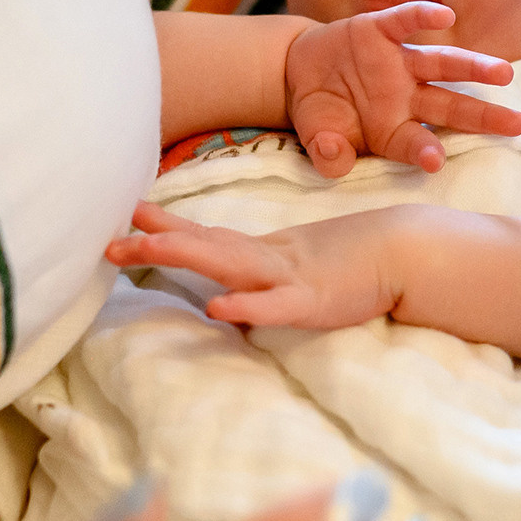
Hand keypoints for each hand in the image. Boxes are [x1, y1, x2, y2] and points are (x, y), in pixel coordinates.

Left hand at [108, 201, 397, 330]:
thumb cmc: (356, 262)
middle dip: (158, 242)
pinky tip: (219, 308)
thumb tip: (230, 295)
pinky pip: (274, 306)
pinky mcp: (312, 303)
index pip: (209, 235)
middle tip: (112, 239)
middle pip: (206, 246)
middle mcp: (268, 259)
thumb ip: (265, 279)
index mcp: (264, 253)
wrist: (408, 252)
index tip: (130, 212)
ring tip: (144, 248)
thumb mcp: (301, 269)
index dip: (169, 224)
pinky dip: (246, 305)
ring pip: (229, 265)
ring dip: (186, 254)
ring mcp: (288, 278)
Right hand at [284, 1, 520, 176]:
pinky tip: (446, 15)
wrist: (300, 69)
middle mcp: (406, 98)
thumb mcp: (316, 136)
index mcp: (393, 130)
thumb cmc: (320, 112)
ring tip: (504, 73)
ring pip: (443, 65)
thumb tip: (334, 159)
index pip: (415, 143)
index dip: (423, 151)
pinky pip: (405, 22)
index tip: (435, 159)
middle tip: (517, 124)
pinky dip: (423, 16)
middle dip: (483, 117)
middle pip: (451, 107)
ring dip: (473, 68)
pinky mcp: (382, 31)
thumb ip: (327, 151)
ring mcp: (398, 64)